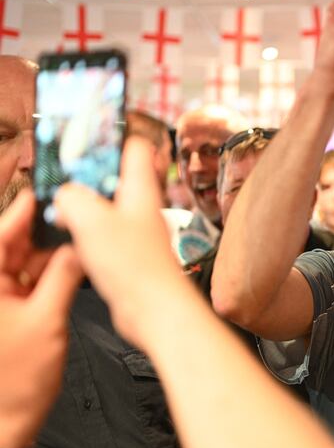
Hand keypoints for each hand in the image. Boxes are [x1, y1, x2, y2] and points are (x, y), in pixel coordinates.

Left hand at [0, 190, 81, 447]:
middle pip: (14, 243)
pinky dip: (53, 271)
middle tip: (78, 207)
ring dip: (52, 250)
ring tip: (84, 231)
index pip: (2, 234)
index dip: (24, 209)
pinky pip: (33, 280)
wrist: (6, 424)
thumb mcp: (47, 320)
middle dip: (43, 227)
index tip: (50, 187)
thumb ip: (65, 276)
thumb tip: (84, 244)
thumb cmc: (18, 376)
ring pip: (26, 261)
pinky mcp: (13, 311)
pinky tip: (77, 260)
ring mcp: (0, 298)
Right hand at [54, 136, 183, 346]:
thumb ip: (72, 198)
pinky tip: (74, 240)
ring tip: (63, 209)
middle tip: (64, 178)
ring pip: (110, 207)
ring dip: (87, 207)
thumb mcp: (91, 220)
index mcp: (141, 189)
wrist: (155, 309)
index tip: (86, 138)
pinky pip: (108, 234)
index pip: (136, 148)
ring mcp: (139, 232)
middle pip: (118, 178)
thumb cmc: (133, 264)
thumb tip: (65, 195)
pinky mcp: (132, 255)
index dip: (113, 138)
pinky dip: (90, 233)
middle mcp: (143, 207)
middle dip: (89, 176)